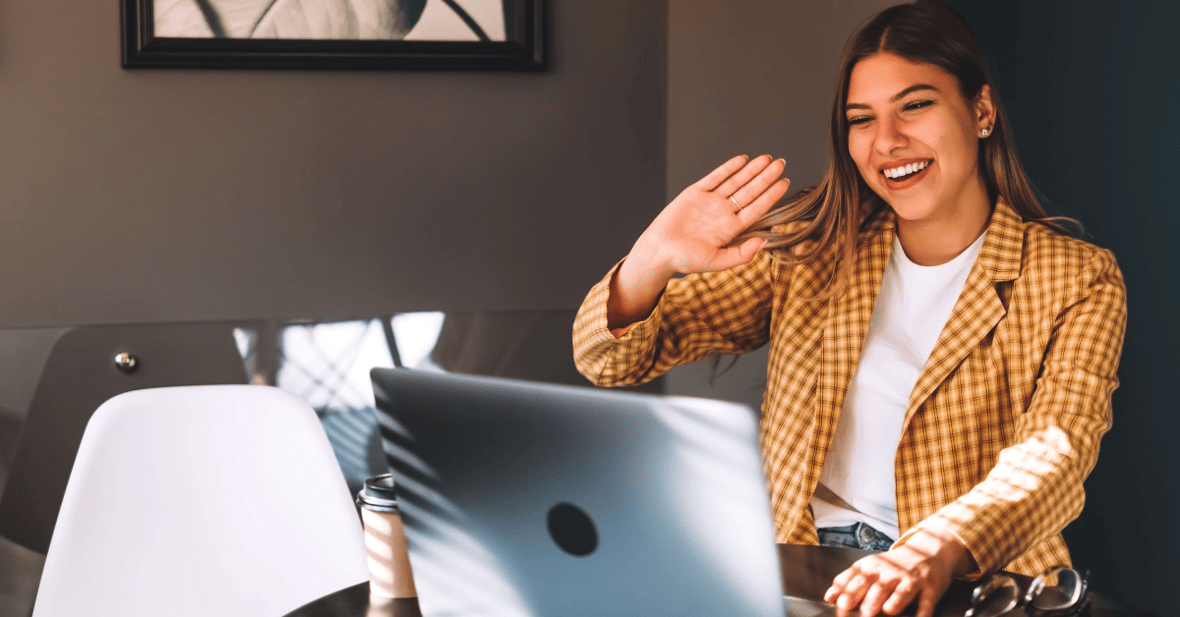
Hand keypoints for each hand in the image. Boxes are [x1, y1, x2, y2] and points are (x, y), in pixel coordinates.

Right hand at [632, 154, 788, 276]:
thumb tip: (765, 241)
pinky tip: (742, 160)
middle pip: (749, 191)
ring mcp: (710, 201)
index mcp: (731, 229)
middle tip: (781, 163)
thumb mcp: (718, 262)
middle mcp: (723, 213)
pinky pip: (715, 177)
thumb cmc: (686, 259)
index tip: (785, 183)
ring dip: (751, 170)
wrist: (659, 251)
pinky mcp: (695, 193)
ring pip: (735, 182)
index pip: (756, 208)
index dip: (771, 195)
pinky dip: (728, 168)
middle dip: (766, 177)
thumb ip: (742, 254)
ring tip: (767, 158)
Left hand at [824, 529, 972, 616]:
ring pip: (902, 590)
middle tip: (859, 610)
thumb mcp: (870, 567)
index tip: (836, 602)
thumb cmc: (893, 566)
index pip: (856, 577)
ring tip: (887, 610)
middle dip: (867, 597)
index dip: (845, 590)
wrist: (926, 551)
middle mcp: (890, 572)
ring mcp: (911, 579)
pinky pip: (927, 600)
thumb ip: (849, 581)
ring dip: (895, 600)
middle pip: (877, 584)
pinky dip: (924, 610)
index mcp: (872, 567)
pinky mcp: (930, 587)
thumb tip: (829, 597)